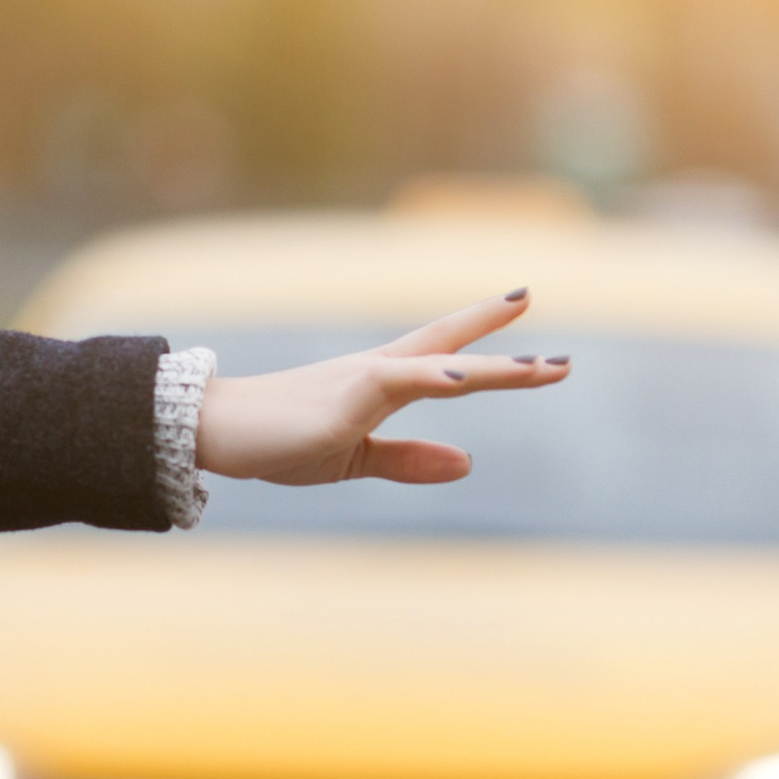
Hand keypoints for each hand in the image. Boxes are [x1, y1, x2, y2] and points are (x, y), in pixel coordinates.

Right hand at [192, 290, 568, 485]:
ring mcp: (365, 380)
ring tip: (543, 368)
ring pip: (443, 365)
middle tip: (559, 348)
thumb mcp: (353, 458)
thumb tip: (468, 463)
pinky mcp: (347, 398)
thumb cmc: (277, 439)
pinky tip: (466, 376)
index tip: (527, 315)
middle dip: (505, 346)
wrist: (218, 431)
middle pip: (453, 347)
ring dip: (494, 368)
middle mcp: (379, 371)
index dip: (488, 339)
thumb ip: (408, 460)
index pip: (446, 354)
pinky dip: (437, 376)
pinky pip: (402, 381)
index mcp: (381, 384)